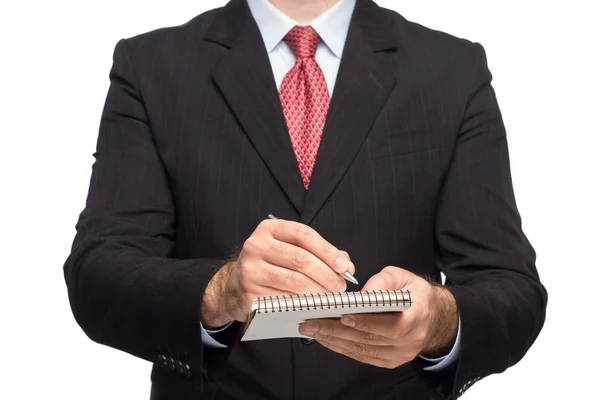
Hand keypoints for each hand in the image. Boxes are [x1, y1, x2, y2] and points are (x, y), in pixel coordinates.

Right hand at [201, 218, 354, 328]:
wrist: (236, 285)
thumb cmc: (270, 265)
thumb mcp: (288, 248)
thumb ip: (317, 252)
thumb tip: (346, 265)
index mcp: (269, 229)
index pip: (303, 235)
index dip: (327, 250)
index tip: (344, 265)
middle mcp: (256, 246)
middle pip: (301, 259)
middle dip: (327, 275)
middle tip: (340, 286)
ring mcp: (251, 270)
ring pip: (295, 282)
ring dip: (318, 292)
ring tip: (330, 297)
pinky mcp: (250, 294)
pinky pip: (285, 300)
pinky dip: (303, 304)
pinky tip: (313, 306)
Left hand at [298, 266, 457, 367]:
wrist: (432, 314)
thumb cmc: (414, 292)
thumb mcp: (401, 276)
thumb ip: (382, 281)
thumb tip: (360, 294)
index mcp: (418, 314)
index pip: (392, 325)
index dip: (366, 322)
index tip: (343, 316)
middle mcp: (411, 338)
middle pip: (371, 339)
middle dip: (337, 331)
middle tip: (313, 323)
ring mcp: (402, 353)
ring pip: (364, 351)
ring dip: (335, 341)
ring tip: (314, 330)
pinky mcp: (391, 360)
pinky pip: (364, 357)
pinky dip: (343, 348)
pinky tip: (327, 339)